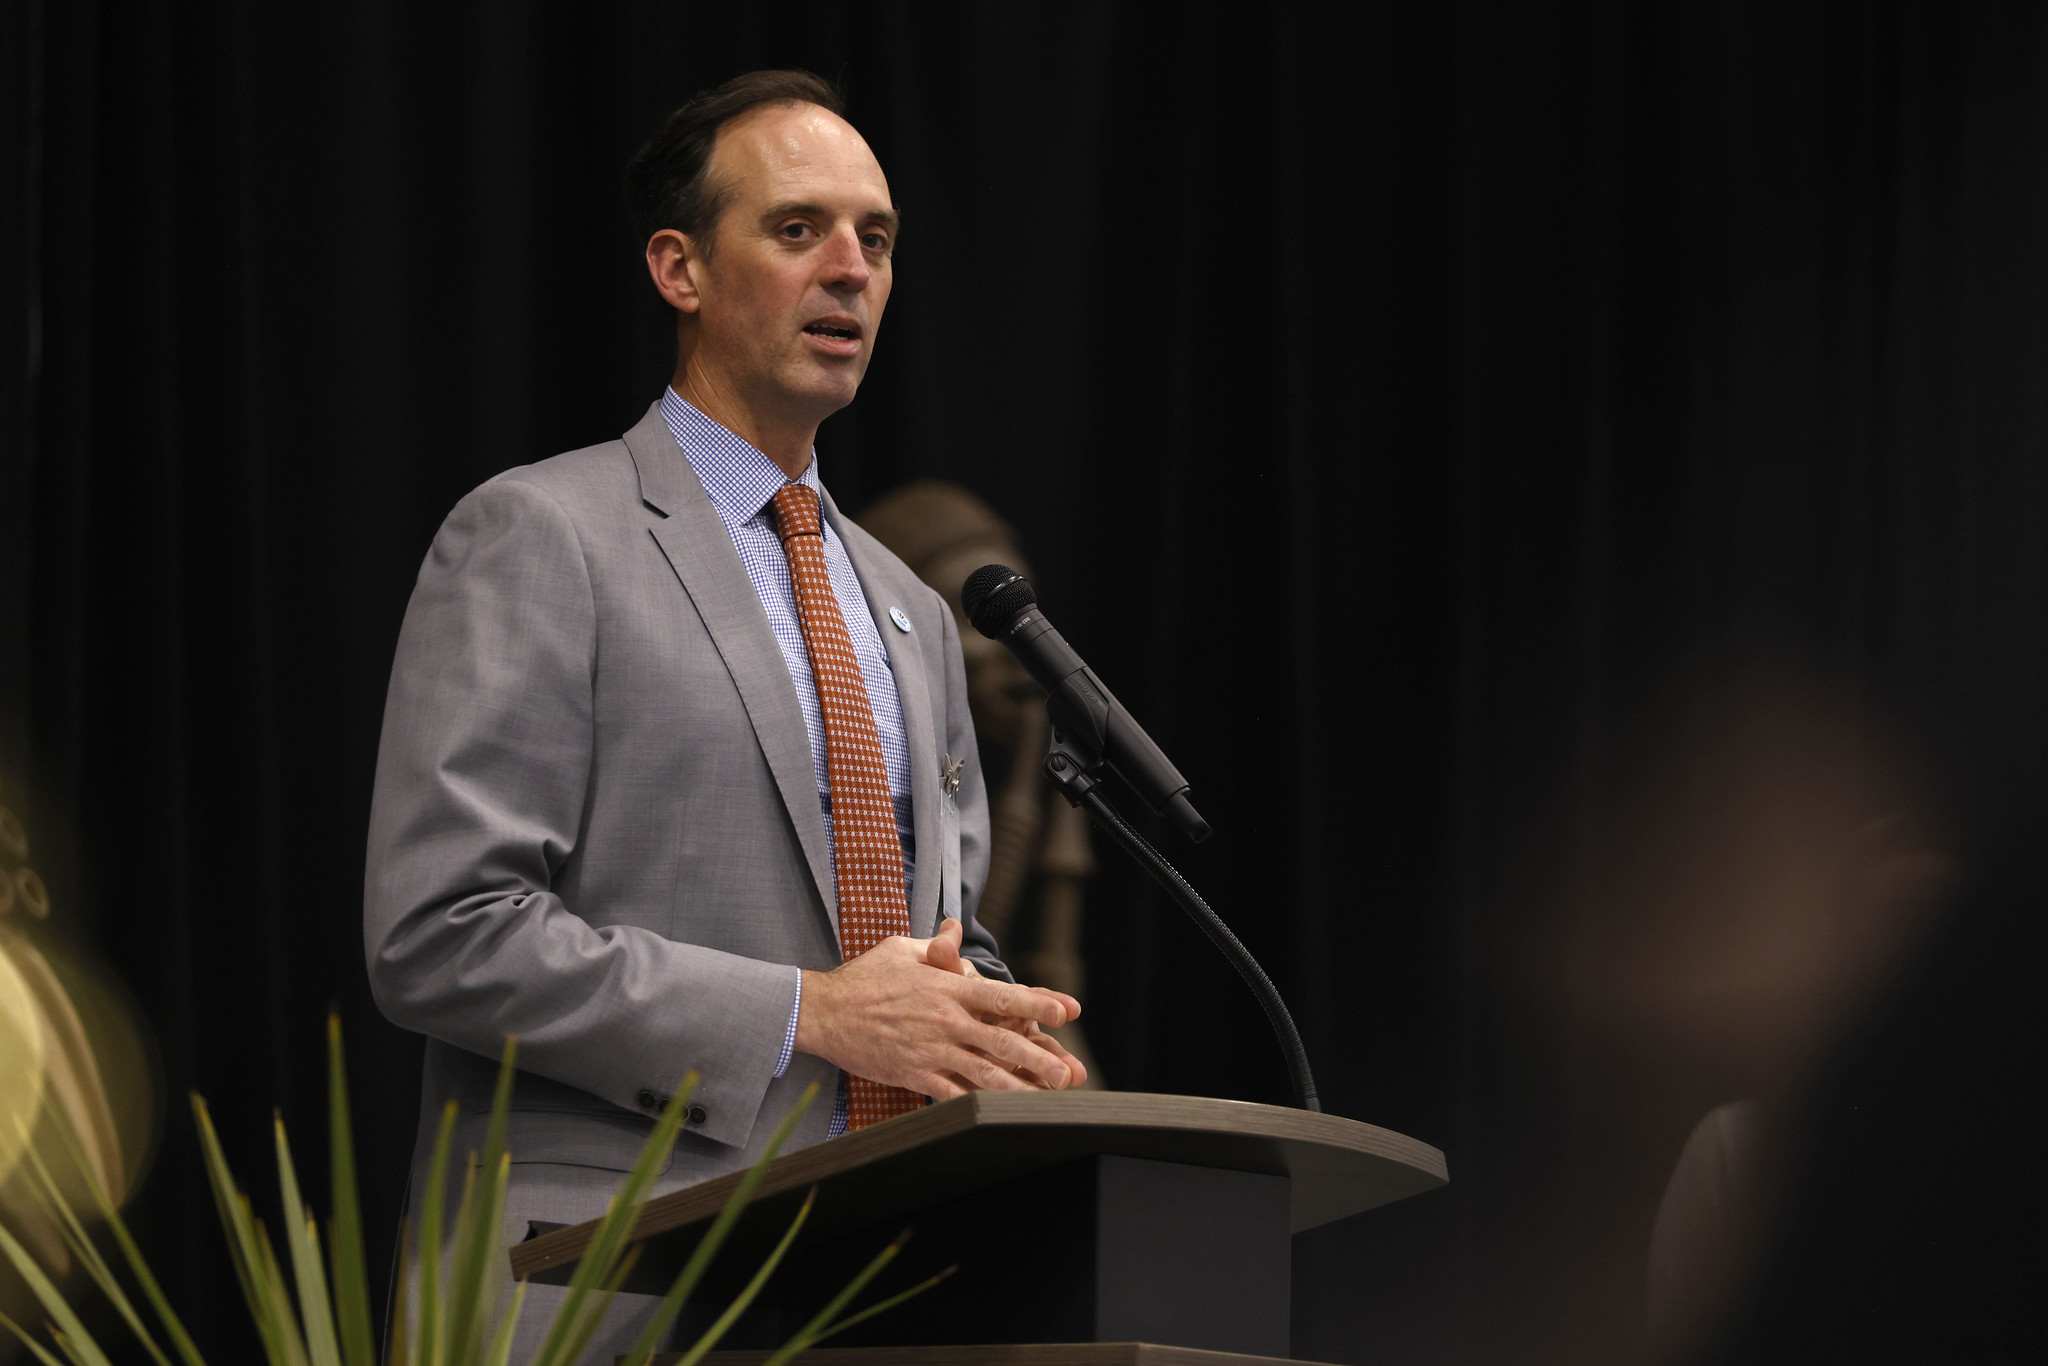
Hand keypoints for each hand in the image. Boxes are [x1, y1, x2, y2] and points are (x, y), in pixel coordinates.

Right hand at [796, 920, 1083, 1099]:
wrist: (824, 1011)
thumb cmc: (864, 977)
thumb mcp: (901, 949)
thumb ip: (935, 945)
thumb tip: (954, 928)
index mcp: (948, 988)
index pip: (1002, 996)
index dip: (1039, 1002)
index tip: (1068, 1009)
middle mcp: (946, 1020)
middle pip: (1001, 1040)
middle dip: (1038, 1057)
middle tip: (1068, 1072)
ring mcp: (931, 1050)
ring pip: (983, 1073)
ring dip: (1017, 1088)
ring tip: (1046, 1100)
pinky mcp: (914, 1074)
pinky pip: (951, 1093)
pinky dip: (976, 1104)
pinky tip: (999, 1115)